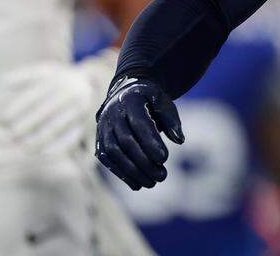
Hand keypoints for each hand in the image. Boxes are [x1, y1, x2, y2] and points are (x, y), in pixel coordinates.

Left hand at [2, 49, 116, 155]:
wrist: (88, 83)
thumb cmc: (57, 79)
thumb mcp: (42, 72)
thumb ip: (22, 76)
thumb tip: (3, 82)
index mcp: (58, 80)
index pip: (34, 95)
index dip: (18, 107)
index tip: (6, 117)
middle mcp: (70, 93)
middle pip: (44, 111)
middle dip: (25, 124)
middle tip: (13, 134)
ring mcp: (79, 108)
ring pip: (55, 127)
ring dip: (37, 138)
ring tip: (24, 145)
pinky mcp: (85, 121)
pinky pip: (70, 137)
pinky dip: (56, 147)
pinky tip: (43, 152)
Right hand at [95, 75, 183, 189]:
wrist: (124, 94)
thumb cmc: (150, 100)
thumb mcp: (163, 102)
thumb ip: (171, 120)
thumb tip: (180, 140)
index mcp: (130, 101)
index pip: (139, 124)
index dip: (151, 142)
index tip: (165, 158)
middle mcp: (112, 115)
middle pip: (126, 141)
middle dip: (144, 161)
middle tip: (162, 176)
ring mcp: (103, 129)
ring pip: (114, 153)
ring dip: (132, 171)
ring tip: (152, 183)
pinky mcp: (99, 142)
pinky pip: (107, 160)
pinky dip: (121, 173)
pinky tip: (137, 184)